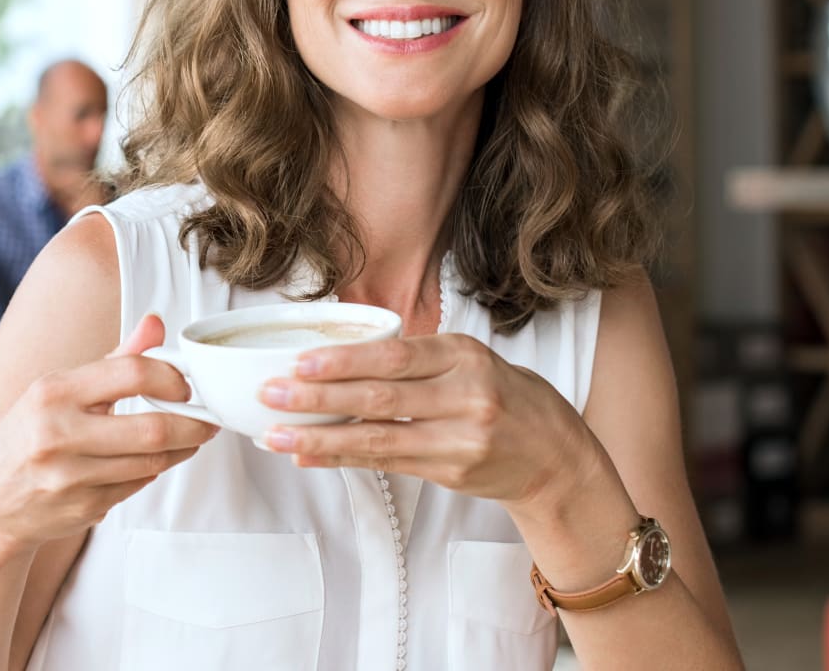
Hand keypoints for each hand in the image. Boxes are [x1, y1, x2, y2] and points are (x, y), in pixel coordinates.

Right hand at [0, 315, 217, 556]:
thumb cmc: (29, 434)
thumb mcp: (60, 388)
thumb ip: (116, 358)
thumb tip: (157, 323)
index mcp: (53, 392)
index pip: (132, 373)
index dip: (172, 377)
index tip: (186, 385)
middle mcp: (57, 435)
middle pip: (152, 428)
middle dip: (193, 424)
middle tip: (209, 419)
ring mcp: (69, 478)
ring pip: (151, 462)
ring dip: (181, 449)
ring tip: (192, 436)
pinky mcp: (82, 509)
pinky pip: (137, 485)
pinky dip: (154, 470)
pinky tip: (154, 459)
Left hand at [259, 333, 593, 506]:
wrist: (557, 456)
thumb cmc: (508, 397)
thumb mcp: (472, 360)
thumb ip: (419, 359)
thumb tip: (343, 360)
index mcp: (464, 355)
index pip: (396, 357)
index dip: (345, 361)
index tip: (301, 361)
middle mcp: (465, 396)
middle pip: (380, 397)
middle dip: (319, 396)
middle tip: (271, 394)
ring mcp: (459, 440)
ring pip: (377, 437)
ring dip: (320, 437)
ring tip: (277, 435)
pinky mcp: (451, 473)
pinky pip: (387, 464)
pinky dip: (344, 459)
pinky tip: (310, 457)